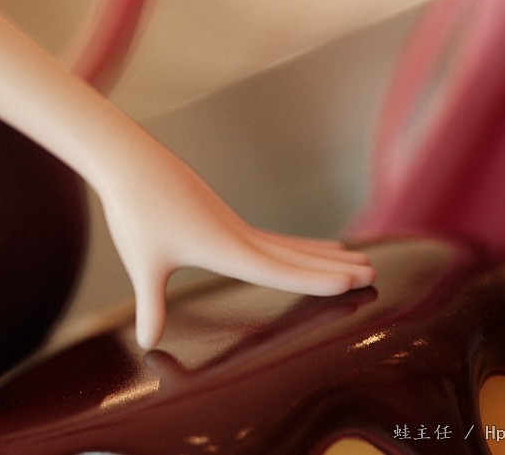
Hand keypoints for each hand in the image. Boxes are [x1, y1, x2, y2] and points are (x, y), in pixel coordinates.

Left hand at [100, 167, 374, 349]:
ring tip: (359, 256)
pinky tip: (309, 248)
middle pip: (296, 255)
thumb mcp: (142, 262)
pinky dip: (295, 244)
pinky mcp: (222, 215)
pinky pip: (269, 235)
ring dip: (322, 253)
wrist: (129, 160)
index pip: (279, 270)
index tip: (353, 282)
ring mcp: (232, 223)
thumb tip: (148, 344)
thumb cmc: (135, 211)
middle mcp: (237, 234)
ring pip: (288, 243)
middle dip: (334, 267)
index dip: (316, 280)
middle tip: (375, 272)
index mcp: (225, 248)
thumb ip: (150, 305)